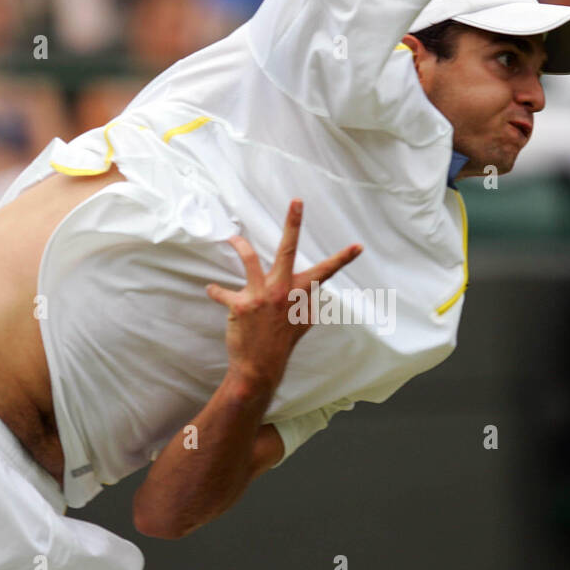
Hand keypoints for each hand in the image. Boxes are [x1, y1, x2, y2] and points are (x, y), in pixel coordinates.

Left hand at [206, 199, 362, 392]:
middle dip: (293, 224)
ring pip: (249, 259)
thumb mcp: (302, 324)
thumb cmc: (281, 344)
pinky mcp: (240, 305)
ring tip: (233, 238)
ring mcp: (262, 297)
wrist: (259, 367)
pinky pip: (222, 292)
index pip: (325, 273)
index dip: (342, 259)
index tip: (358, 246)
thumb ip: (306, 304)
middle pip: (288, 250)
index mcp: (299, 294)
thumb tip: (312, 294)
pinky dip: (216, 292)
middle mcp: (282, 291)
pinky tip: (212, 291)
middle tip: (297, 202)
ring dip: (240, 245)